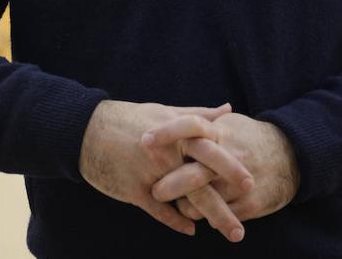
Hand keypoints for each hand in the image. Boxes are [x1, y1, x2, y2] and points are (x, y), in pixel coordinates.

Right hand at [78, 100, 251, 239]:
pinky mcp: (135, 190)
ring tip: (233, 232)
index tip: (252, 180)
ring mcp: (151, 173)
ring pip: (188, 199)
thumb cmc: (129, 119)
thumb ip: (198, 114)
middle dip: (230, 195)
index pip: (212, 149)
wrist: (88, 131)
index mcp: (177, 133)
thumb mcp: (165, 112)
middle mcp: (167, 153)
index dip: (232, 165)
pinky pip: (160, 211)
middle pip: (205, 177)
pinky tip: (192, 231)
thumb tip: (227, 109)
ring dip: (214, 215)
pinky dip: (177, 222)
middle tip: (252, 208)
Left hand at [146, 112, 298, 223]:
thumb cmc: (252, 137)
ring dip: (185, 205)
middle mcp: (230, 156)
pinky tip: (200, 212)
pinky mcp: (250, 204)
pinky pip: (217, 216)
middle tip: (154, 191)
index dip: (166, 132)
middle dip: (169, 185)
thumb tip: (171, 116)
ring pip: (201, 201)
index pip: (190, 126)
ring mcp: (239, 183)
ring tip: (178, 203)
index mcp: (221, 132)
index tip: (144, 140)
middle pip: (193, 172)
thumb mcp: (230, 124)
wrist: (292, 157)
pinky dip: (204, 216)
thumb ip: (203, 122)